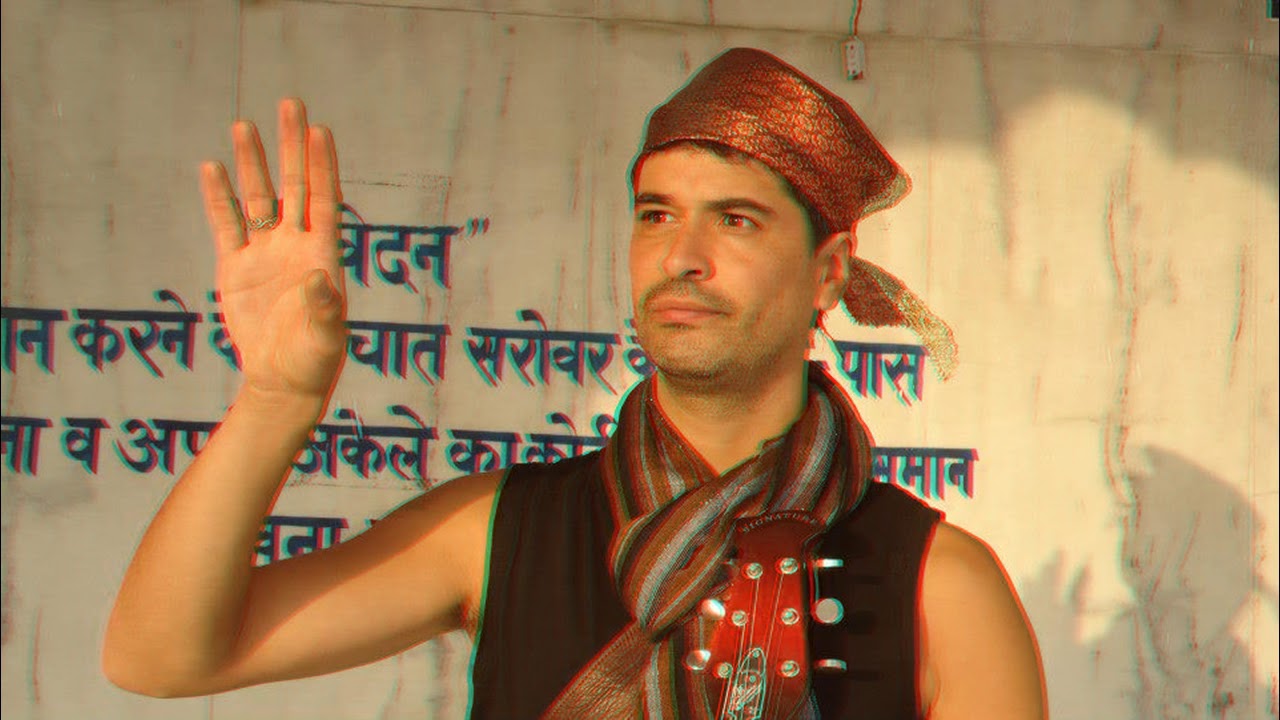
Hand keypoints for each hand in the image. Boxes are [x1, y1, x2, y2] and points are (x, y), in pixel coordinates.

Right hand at [200, 98, 347, 404]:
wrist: (282, 381)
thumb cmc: (313, 360)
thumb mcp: (324, 337)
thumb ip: (323, 308)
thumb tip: (320, 279)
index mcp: (323, 255)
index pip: (324, 199)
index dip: (321, 165)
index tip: (320, 130)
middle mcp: (295, 246)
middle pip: (292, 185)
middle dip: (290, 146)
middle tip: (290, 103)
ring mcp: (264, 253)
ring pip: (257, 198)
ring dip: (252, 162)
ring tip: (243, 124)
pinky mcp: (236, 268)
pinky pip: (226, 224)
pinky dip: (219, 197)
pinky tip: (212, 167)